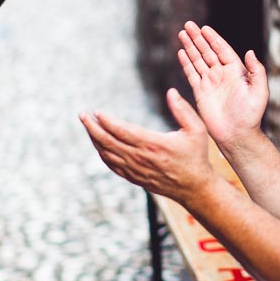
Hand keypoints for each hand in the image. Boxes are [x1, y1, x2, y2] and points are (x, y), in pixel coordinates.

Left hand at [79, 88, 216, 204]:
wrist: (195, 187)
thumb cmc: (196, 156)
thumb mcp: (197, 130)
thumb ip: (183, 110)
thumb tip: (171, 92)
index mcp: (154, 144)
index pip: (123, 132)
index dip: (107, 121)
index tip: (97, 111)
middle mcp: (142, 158)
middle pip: (109, 142)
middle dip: (93, 127)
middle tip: (82, 115)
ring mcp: (136, 170)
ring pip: (108, 154)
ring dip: (95, 139)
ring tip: (87, 125)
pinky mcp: (135, 178)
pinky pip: (112, 165)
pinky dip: (102, 153)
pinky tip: (98, 143)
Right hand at [177, 22, 267, 147]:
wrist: (237, 135)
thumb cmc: (251, 115)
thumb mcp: (259, 91)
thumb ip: (257, 71)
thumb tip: (250, 52)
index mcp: (235, 71)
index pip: (222, 49)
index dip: (213, 38)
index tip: (204, 28)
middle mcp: (222, 74)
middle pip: (207, 51)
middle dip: (198, 38)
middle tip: (188, 25)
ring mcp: (210, 83)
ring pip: (198, 60)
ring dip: (190, 47)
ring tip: (182, 33)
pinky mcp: (200, 92)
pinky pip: (192, 74)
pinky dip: (186, 63)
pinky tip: (181, 52)